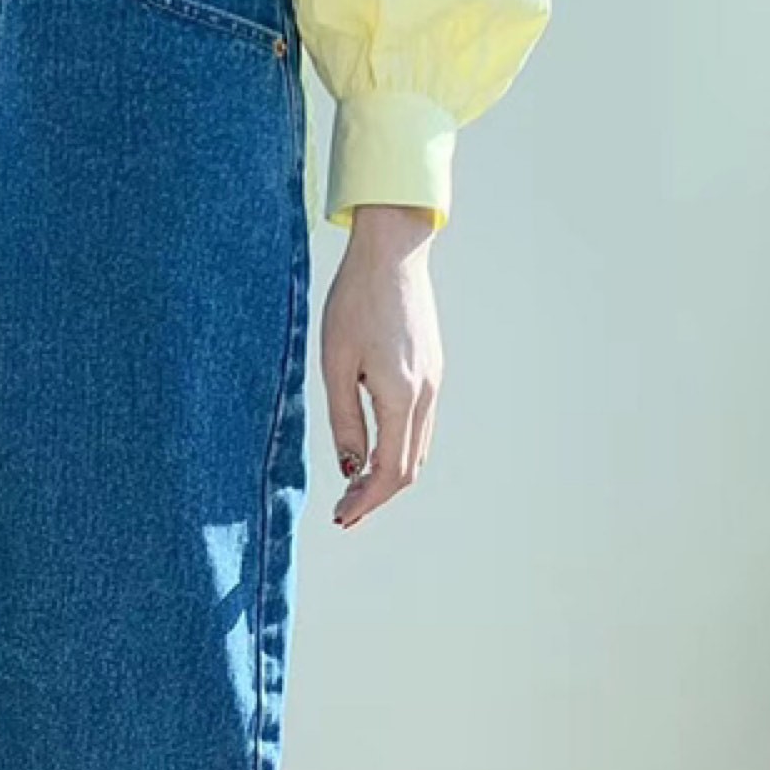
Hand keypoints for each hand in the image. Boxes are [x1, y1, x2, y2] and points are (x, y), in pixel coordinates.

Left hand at [320, 204, 443, 527]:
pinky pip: (420, 426)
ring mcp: (434, 383)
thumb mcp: (336, 363)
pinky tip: (373, 451)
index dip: (367, 501)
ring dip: (388, 475)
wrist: (393, 253)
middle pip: (409, 468)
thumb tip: (351, 468)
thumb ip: (345, 420)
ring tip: (355, 488)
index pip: (390, 471)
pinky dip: (398, 450)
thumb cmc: (355, 301)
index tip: (342, 516)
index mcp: (400, 395)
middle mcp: (425, 394)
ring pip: (417, 449)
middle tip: (345, 511)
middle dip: (377, 496)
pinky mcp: (432, 371)